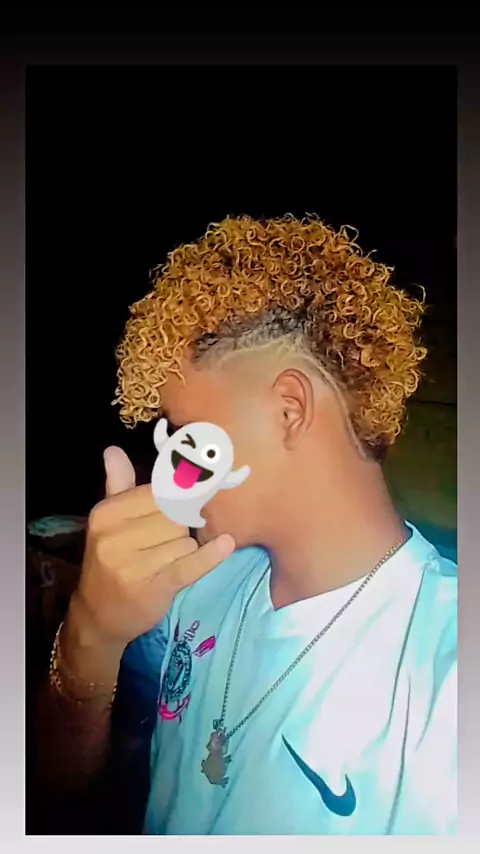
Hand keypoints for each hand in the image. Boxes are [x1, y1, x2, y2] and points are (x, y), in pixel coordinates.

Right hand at [70, 446, 234, 648]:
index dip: (176, 499)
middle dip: (180, 527)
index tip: (189, 499)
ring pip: (185, 540)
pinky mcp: (154, 588)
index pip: (158, 493)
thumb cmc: (111, 562)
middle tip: (167, 542)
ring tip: (166, 561)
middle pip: (174, 516)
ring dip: (186, 549)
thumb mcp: (109, 522)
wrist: (99, 616)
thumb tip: (113, 449)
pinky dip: (211, 555)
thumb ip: (118, 484)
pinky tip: (226, 544)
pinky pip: (191, 564)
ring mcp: (133, 564)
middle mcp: (115, 536)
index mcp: (106, 513)